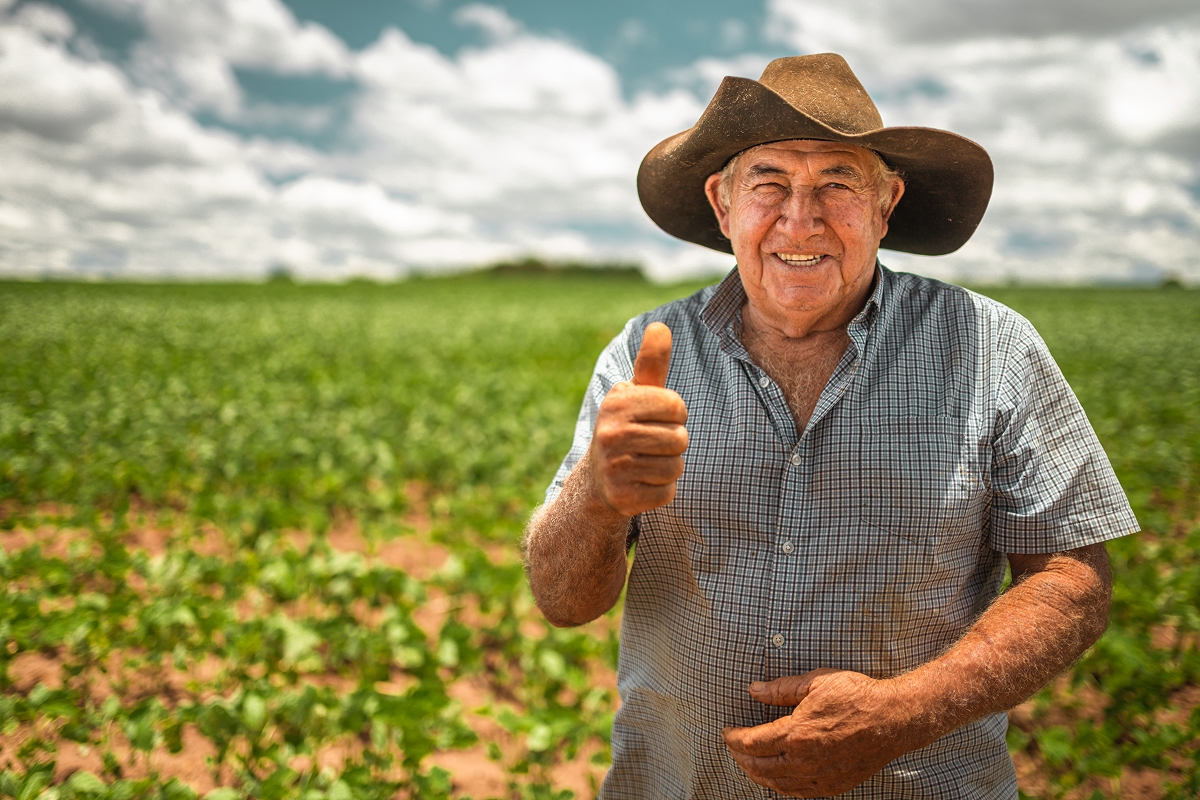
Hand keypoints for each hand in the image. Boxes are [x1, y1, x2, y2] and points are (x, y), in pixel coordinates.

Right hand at [588, 322, 688, 516]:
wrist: (598, 479)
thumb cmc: (628, 426)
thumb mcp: (636, 393)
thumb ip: (651, 362)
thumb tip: (661, 326)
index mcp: (617, 402)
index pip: (677, 406)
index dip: (674, 414)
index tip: (654, 418)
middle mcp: (610, 433)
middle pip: (680, 439)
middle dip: (673, 443)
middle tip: (650, 443)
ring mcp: (614, 467)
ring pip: (676, 467)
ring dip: (668, 467)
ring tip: (646, 462)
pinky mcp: (621, 497)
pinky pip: (667, 493)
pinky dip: (661, 490)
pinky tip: (641, 483)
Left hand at [722, 669, 910, 797]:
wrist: (893, 719)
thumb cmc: (857, 696)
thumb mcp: (816, 682)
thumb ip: (781, 689)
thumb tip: (754, 690)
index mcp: (797, 733)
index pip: (752, 742)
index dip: (734, 738)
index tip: (727, 731)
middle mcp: (805, 760)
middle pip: (760, 766)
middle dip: (740, 757)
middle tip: (733, 746)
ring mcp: (820, 776)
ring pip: (776, 783)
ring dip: (757, 774)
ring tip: (747, 763)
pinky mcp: (834, 785)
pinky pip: (798, 792)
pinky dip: (780, 786)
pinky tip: (776, 778)